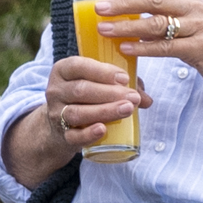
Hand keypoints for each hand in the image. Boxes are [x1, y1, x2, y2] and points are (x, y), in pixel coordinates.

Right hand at [10, 54, 143, 184]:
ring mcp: (56, 113)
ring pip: (77, 112)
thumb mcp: (97, 83)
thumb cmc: (85, 96)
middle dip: (110, 93)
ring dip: (104, 111)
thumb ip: (122, 86)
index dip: (101, 71)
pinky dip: (88, 134)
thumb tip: (147, 99)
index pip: (78, 66)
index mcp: (63, 71)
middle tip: (133, 97)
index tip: (124, 78)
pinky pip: (73, 136)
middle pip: (81, 90)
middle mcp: (56, 90)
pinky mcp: (62, 135)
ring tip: (127, 110)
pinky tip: (103, 129)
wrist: (60, 124)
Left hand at [89, 0, 202, 126]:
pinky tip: (126, 48)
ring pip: (157, 23)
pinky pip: (167, 47)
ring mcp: (199, 27)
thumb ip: (164, 18)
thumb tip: (129, 16)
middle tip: (100, 7)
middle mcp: (195, 8)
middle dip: (124, 2)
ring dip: (128, 26)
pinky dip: (144, 48)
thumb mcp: (188, 25)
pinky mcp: (201, 48)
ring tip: (104, 29)